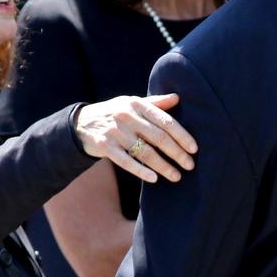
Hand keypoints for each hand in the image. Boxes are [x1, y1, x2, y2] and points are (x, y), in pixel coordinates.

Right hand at [75, 93, 196, 182]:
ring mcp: (115, 132)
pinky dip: (141, 171)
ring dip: (163, 166)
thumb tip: (178, 98)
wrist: (82, 122)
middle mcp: (127, 116)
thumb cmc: (114, 112)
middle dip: (176, 153)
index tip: (194, 149)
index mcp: (137, 104)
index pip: (165, 121)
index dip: (182, 136)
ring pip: (145, 152)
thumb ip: (155, 103)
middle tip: (190, 165)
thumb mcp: (132, 103)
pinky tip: (154, 179)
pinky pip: (126, 161)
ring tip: (176, 176)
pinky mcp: (105, 146)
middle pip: (158, 138)